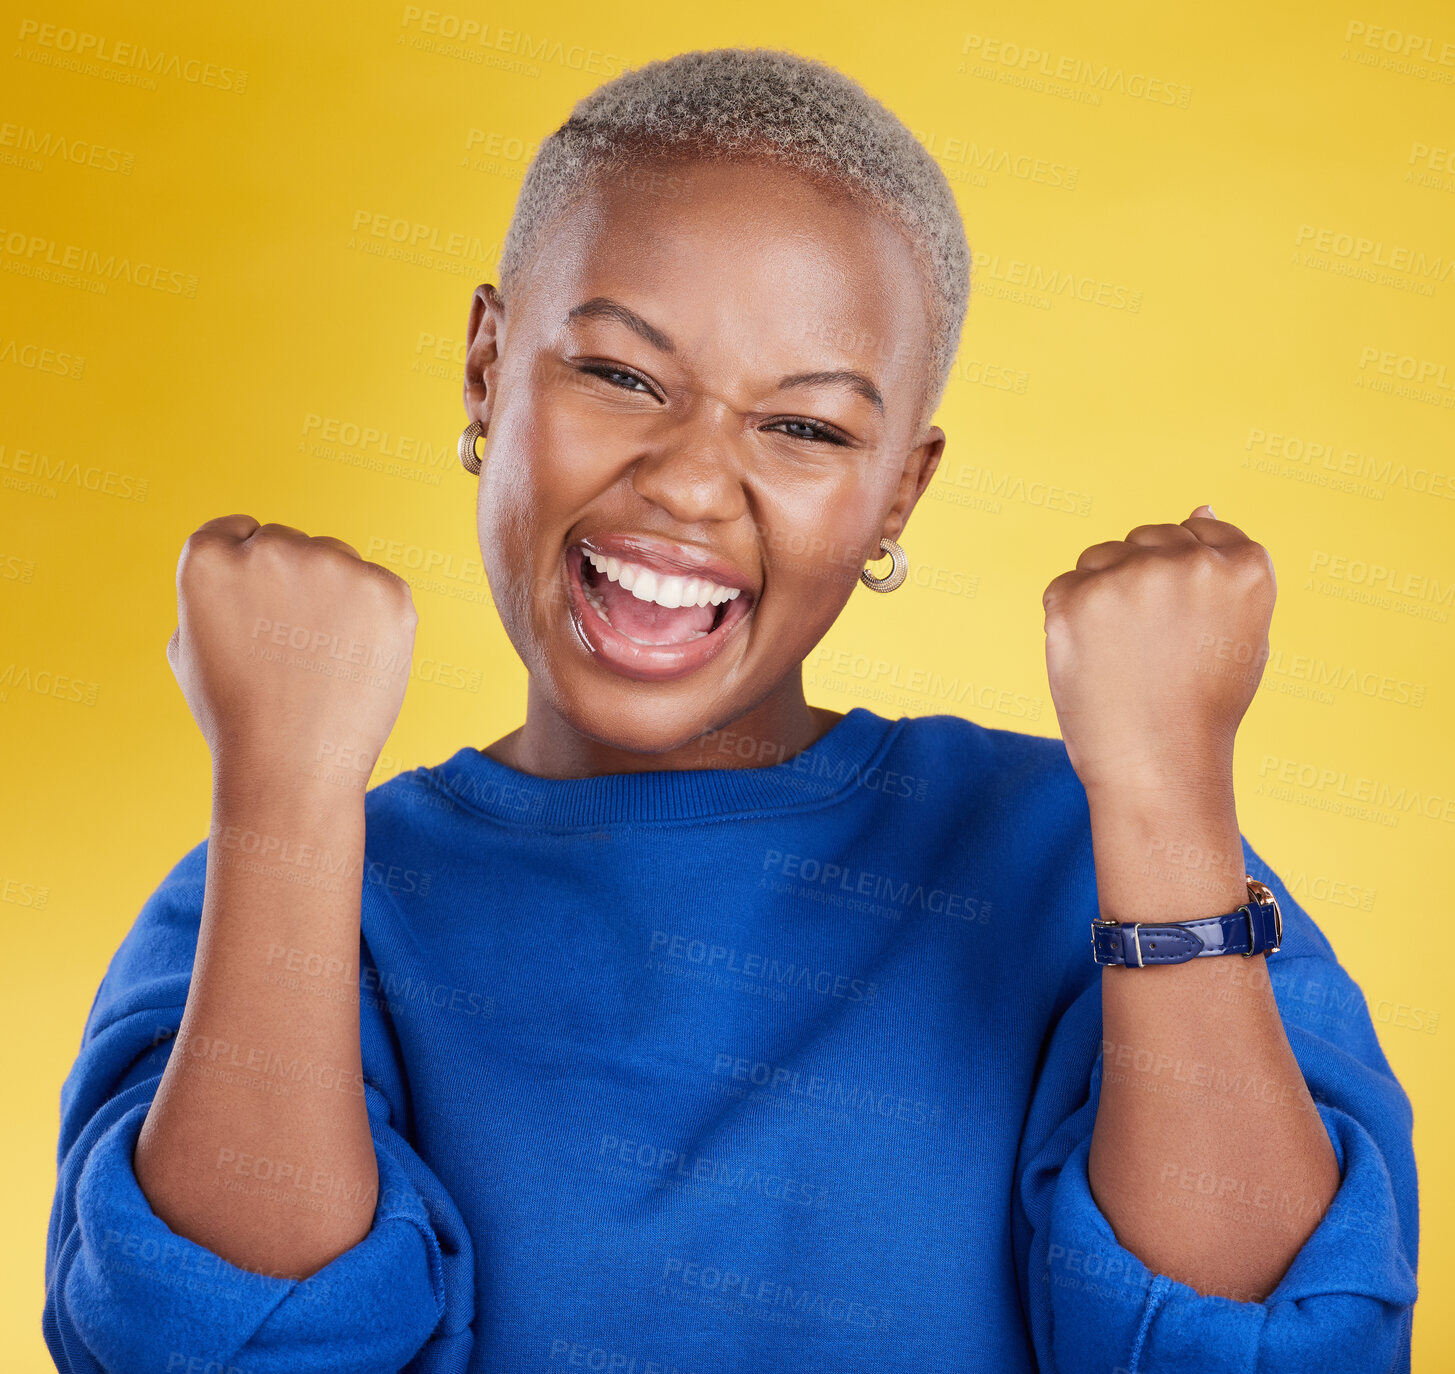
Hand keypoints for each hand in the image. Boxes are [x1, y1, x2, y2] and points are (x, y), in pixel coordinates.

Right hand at [166, 515, 417, 787]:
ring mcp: (333, 566)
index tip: (257, 609)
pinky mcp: (387, 590)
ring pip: (338, 560)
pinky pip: (380, 587)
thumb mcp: (190, 648)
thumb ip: (212, 593)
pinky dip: (375, 618)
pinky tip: (356, 660)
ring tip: (322, 660)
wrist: (292, 767)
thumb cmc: (236, 716)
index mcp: (210, 557)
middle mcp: (271, 549)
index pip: (236, 531)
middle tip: (291, 648)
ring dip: (335, 594)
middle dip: (292, 582)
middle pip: (290, 543)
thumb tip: (240, 564)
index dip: (248, 571)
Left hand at [1040, 504, 1275, 798]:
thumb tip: (1201, 507)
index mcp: (1244, 565)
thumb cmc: (1202, 706)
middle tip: (1149, 649)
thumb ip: (1223, 566)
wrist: (1158, 765)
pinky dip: (1069, 618)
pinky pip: (1065, 586)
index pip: (1201, 529)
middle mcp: (1189, 561)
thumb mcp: (1238, 631)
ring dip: (1102, 592)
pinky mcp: (1077, 596)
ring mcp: (1131, 575)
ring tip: (1123, 655)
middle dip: (1141, 579)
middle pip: (1147, 537)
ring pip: (1102, 556)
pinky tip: (1093, 660)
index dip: (1183, 577)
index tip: (1182, 622)